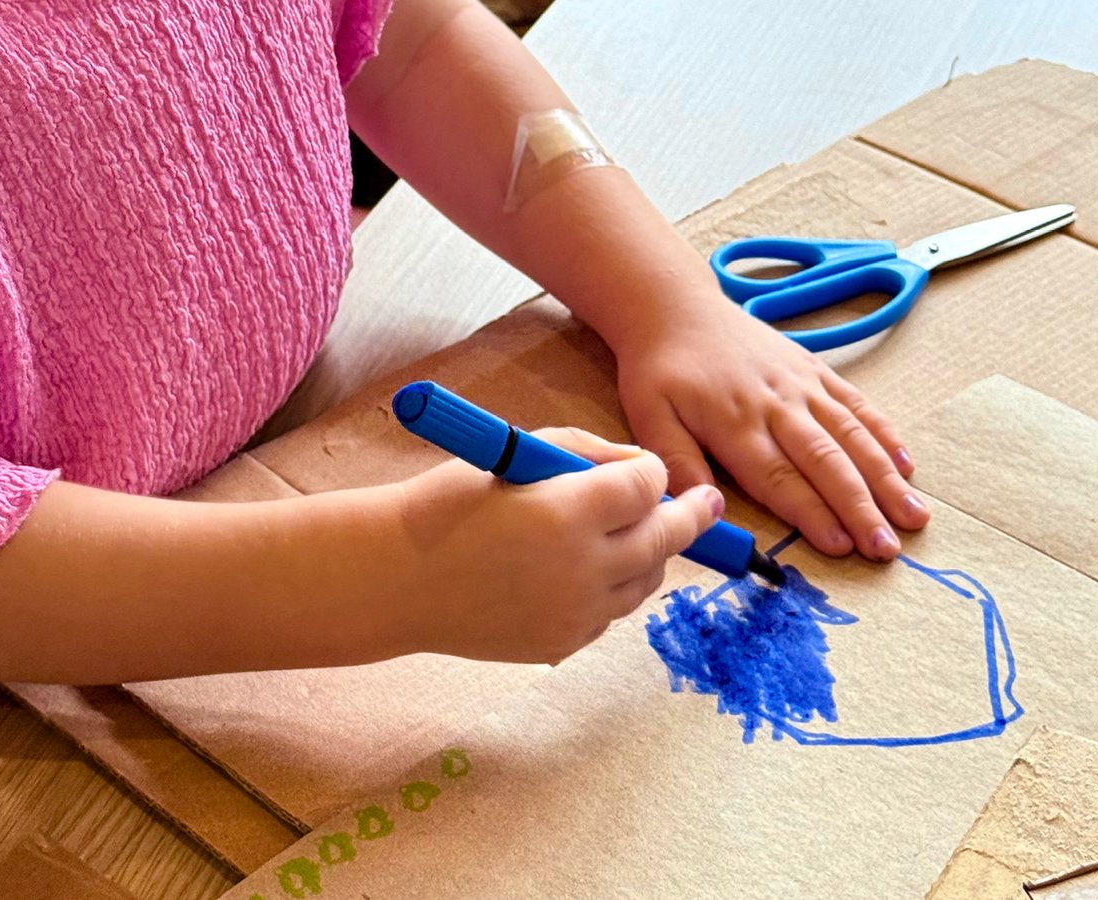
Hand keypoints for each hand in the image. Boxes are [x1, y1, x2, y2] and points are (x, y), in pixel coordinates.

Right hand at [387, 429, 723, 664]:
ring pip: (645, 582)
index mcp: (570, 511)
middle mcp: (585, 568)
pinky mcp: (562, 643)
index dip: (650, 472)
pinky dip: (610, 590)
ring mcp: (576, 612)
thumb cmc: (446, 504)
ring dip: (648, 555)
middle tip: (704, 506)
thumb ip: (585, 453)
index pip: (649, 486)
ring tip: (637, 536)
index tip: (643, 469)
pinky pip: (610, 613)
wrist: (393, 579)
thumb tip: (639, 467)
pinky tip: (584, 572)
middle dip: (686, 517)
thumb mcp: (514, 454)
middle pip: (665, 539)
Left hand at [609, 285, 929, 559]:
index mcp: (735, 423)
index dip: (812, 513)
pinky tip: (907, 466)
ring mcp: (802, 386)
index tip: (841, 547)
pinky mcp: (815, 370)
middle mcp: (778, 405)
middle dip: (860, 508)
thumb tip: (704, 508)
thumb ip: (677, 463)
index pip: (779, 478)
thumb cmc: (661, 371)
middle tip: (887, 549)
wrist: (677, 309)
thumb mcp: (649, 418)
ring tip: (914, 515)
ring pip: (852, 436)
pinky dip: (885, 434)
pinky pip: (857, 405)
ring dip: (885, 478)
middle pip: (825, 462)